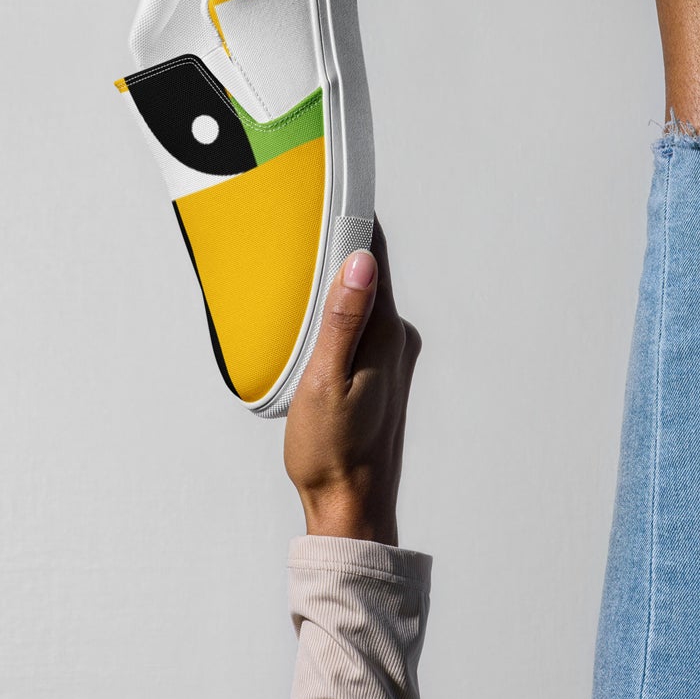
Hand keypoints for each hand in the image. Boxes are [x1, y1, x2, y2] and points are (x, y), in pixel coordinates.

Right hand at [284, 222, 419, 546]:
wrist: (352, 508)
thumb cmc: (333, 452)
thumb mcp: (325, 382)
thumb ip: (343, 320)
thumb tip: (364, 262)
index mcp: (388, 334)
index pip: (376, 257)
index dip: (355, 221)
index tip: (330, 189)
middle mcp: (399, 339)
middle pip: (370, 274)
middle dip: (340, 247)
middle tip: (302, 221)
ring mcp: (394, 357)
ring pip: (365, 301)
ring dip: (338, 282)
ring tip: (300, 264)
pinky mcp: (384, 375)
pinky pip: (362, 326)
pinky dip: (340, 313)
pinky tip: (313, 319)